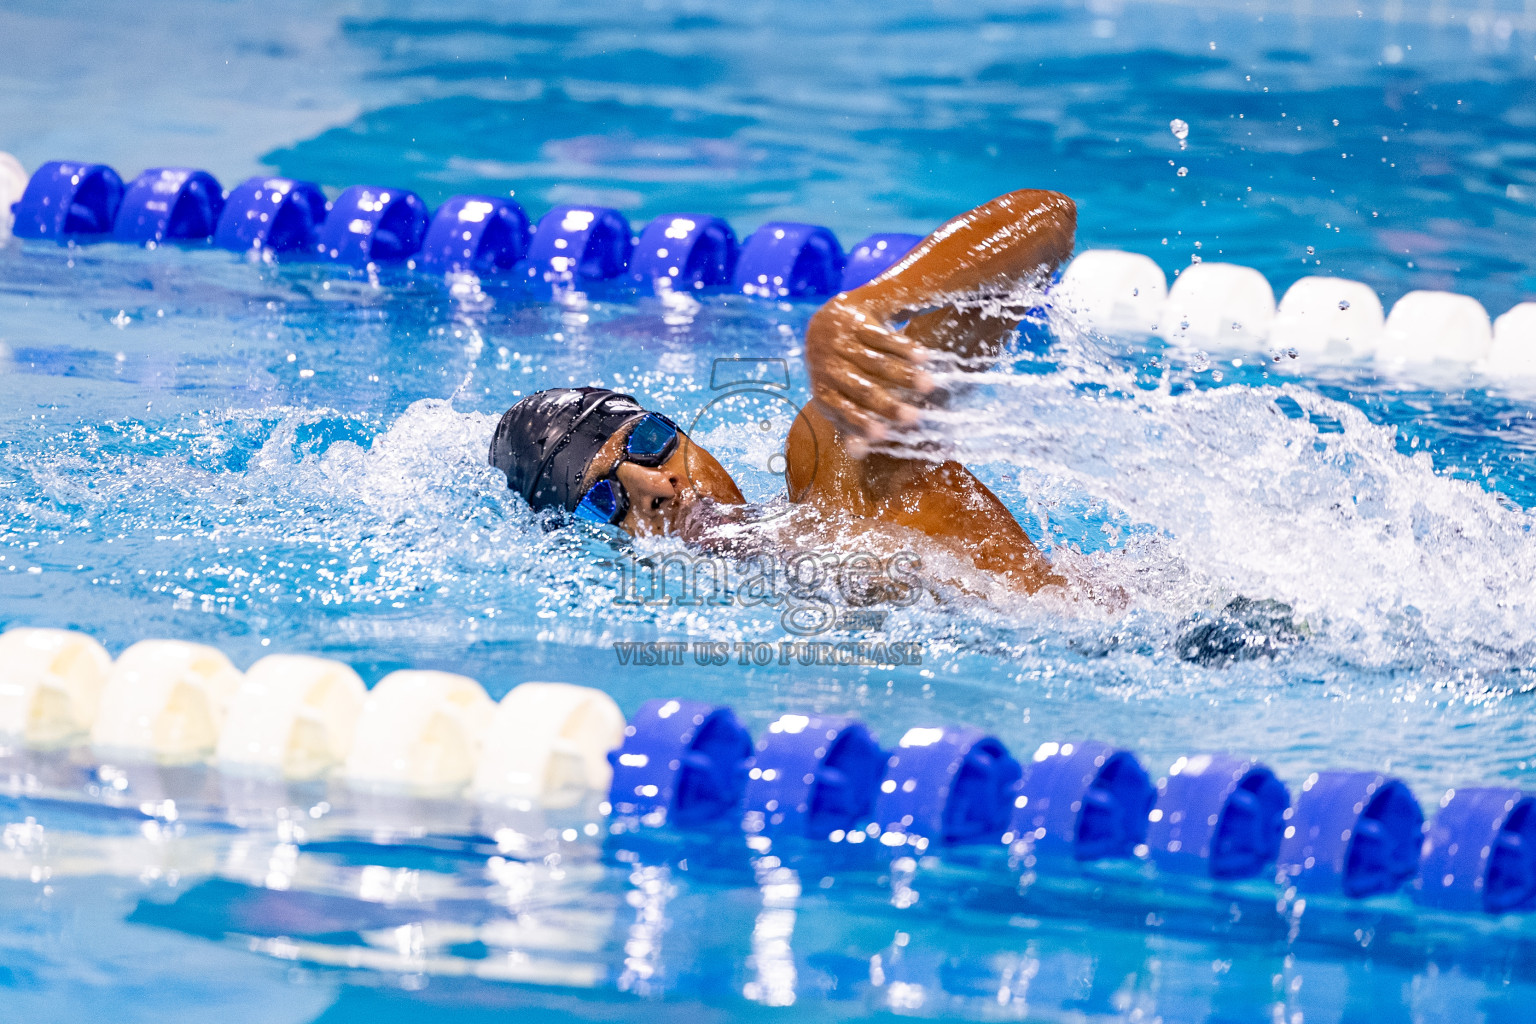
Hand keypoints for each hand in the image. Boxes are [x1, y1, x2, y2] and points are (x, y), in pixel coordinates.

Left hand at [804, 292, 935, 450]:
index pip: (842, 411)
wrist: (823, 324)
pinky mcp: (856, 324)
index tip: (883, 435)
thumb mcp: (836, 397)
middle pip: (862, 389)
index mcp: (825, 393)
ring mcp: (842, 345)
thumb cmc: (837, 372)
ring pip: (876, 363)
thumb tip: (858, 452)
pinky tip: (923, 357)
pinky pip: (882, 338)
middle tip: (914, 418)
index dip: (861, 423)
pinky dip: (903, 348)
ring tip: (929, 385)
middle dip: (887, 405)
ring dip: (904, 375)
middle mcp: (830, 369)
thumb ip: (848, 423)